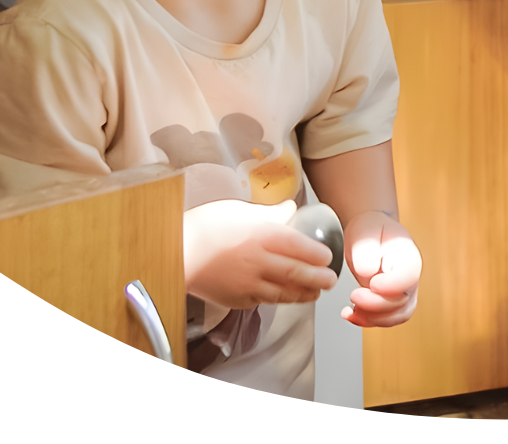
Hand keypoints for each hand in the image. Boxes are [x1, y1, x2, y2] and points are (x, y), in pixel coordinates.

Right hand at [182, 199, 336, 310]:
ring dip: (302, 294)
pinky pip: (263, 300)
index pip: (297, 246)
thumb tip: (290, 208)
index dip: (316, 254)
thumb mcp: (238, 210)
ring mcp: (248, 283)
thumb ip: (268, 213)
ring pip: (283, 292)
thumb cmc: (205, 225)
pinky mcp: (237, 298)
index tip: (327, 256)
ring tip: (314, 294)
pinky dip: (278, 300)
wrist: (175, 253)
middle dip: (317, 278)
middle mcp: (258, 261)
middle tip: (331, 280)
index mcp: (260, 235)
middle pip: (295, 273)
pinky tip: (285, 298)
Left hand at [339, 212, 421, 327]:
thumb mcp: (364, 232)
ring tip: (350, 310)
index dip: (391, 285)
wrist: (369, 235)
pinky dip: (367, 321)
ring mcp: (404, 292)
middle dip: (376, 305)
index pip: (408, 277)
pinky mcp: (392, 303)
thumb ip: (366, 251)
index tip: (372, 284)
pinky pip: (386, 319)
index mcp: (408, 256)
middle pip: (402, 301)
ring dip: (372, 318)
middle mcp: (411, 277)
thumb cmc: (369, 230)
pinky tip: (350, 315)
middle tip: (353, 296)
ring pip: (396, 315)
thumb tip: (368, 273)